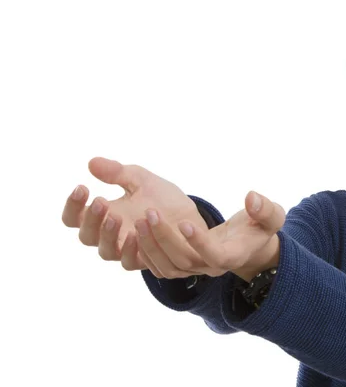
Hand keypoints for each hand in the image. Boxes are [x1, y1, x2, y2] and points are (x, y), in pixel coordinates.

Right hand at [62, 157, 207, 274]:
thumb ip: (119, 173)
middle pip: (86, 236)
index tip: (82, 187)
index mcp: (104, 216)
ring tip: (116, 216)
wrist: (192, 219)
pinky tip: (134, 233)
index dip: (72, 205)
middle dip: (91, 219)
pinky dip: (129, 249)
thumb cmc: (164, 200)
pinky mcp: (144, 260)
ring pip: (105, 252)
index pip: (75, 217)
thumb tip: (92, 163)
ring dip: (107, 234)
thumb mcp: (142, 180)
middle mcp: (111, 236)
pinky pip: (129, 262)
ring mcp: (126, 250)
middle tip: (101, 201)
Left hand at [138, 190, 284, 281]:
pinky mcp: (183, 267)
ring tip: (141, 219)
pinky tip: (136, 232)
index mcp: (233, 256)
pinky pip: (160, 268)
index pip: (214, 255)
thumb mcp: (271, 216)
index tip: (185, 221)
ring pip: (168, 268)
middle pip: (184, 261)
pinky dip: (146, 254)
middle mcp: (212, 267)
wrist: (247, 243)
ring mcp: (196, 269)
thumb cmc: (260, 227)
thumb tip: (252, 197)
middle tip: (150, 213)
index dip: (199, 242)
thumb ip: (265, 209)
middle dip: (166, 239)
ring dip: (151, 246)